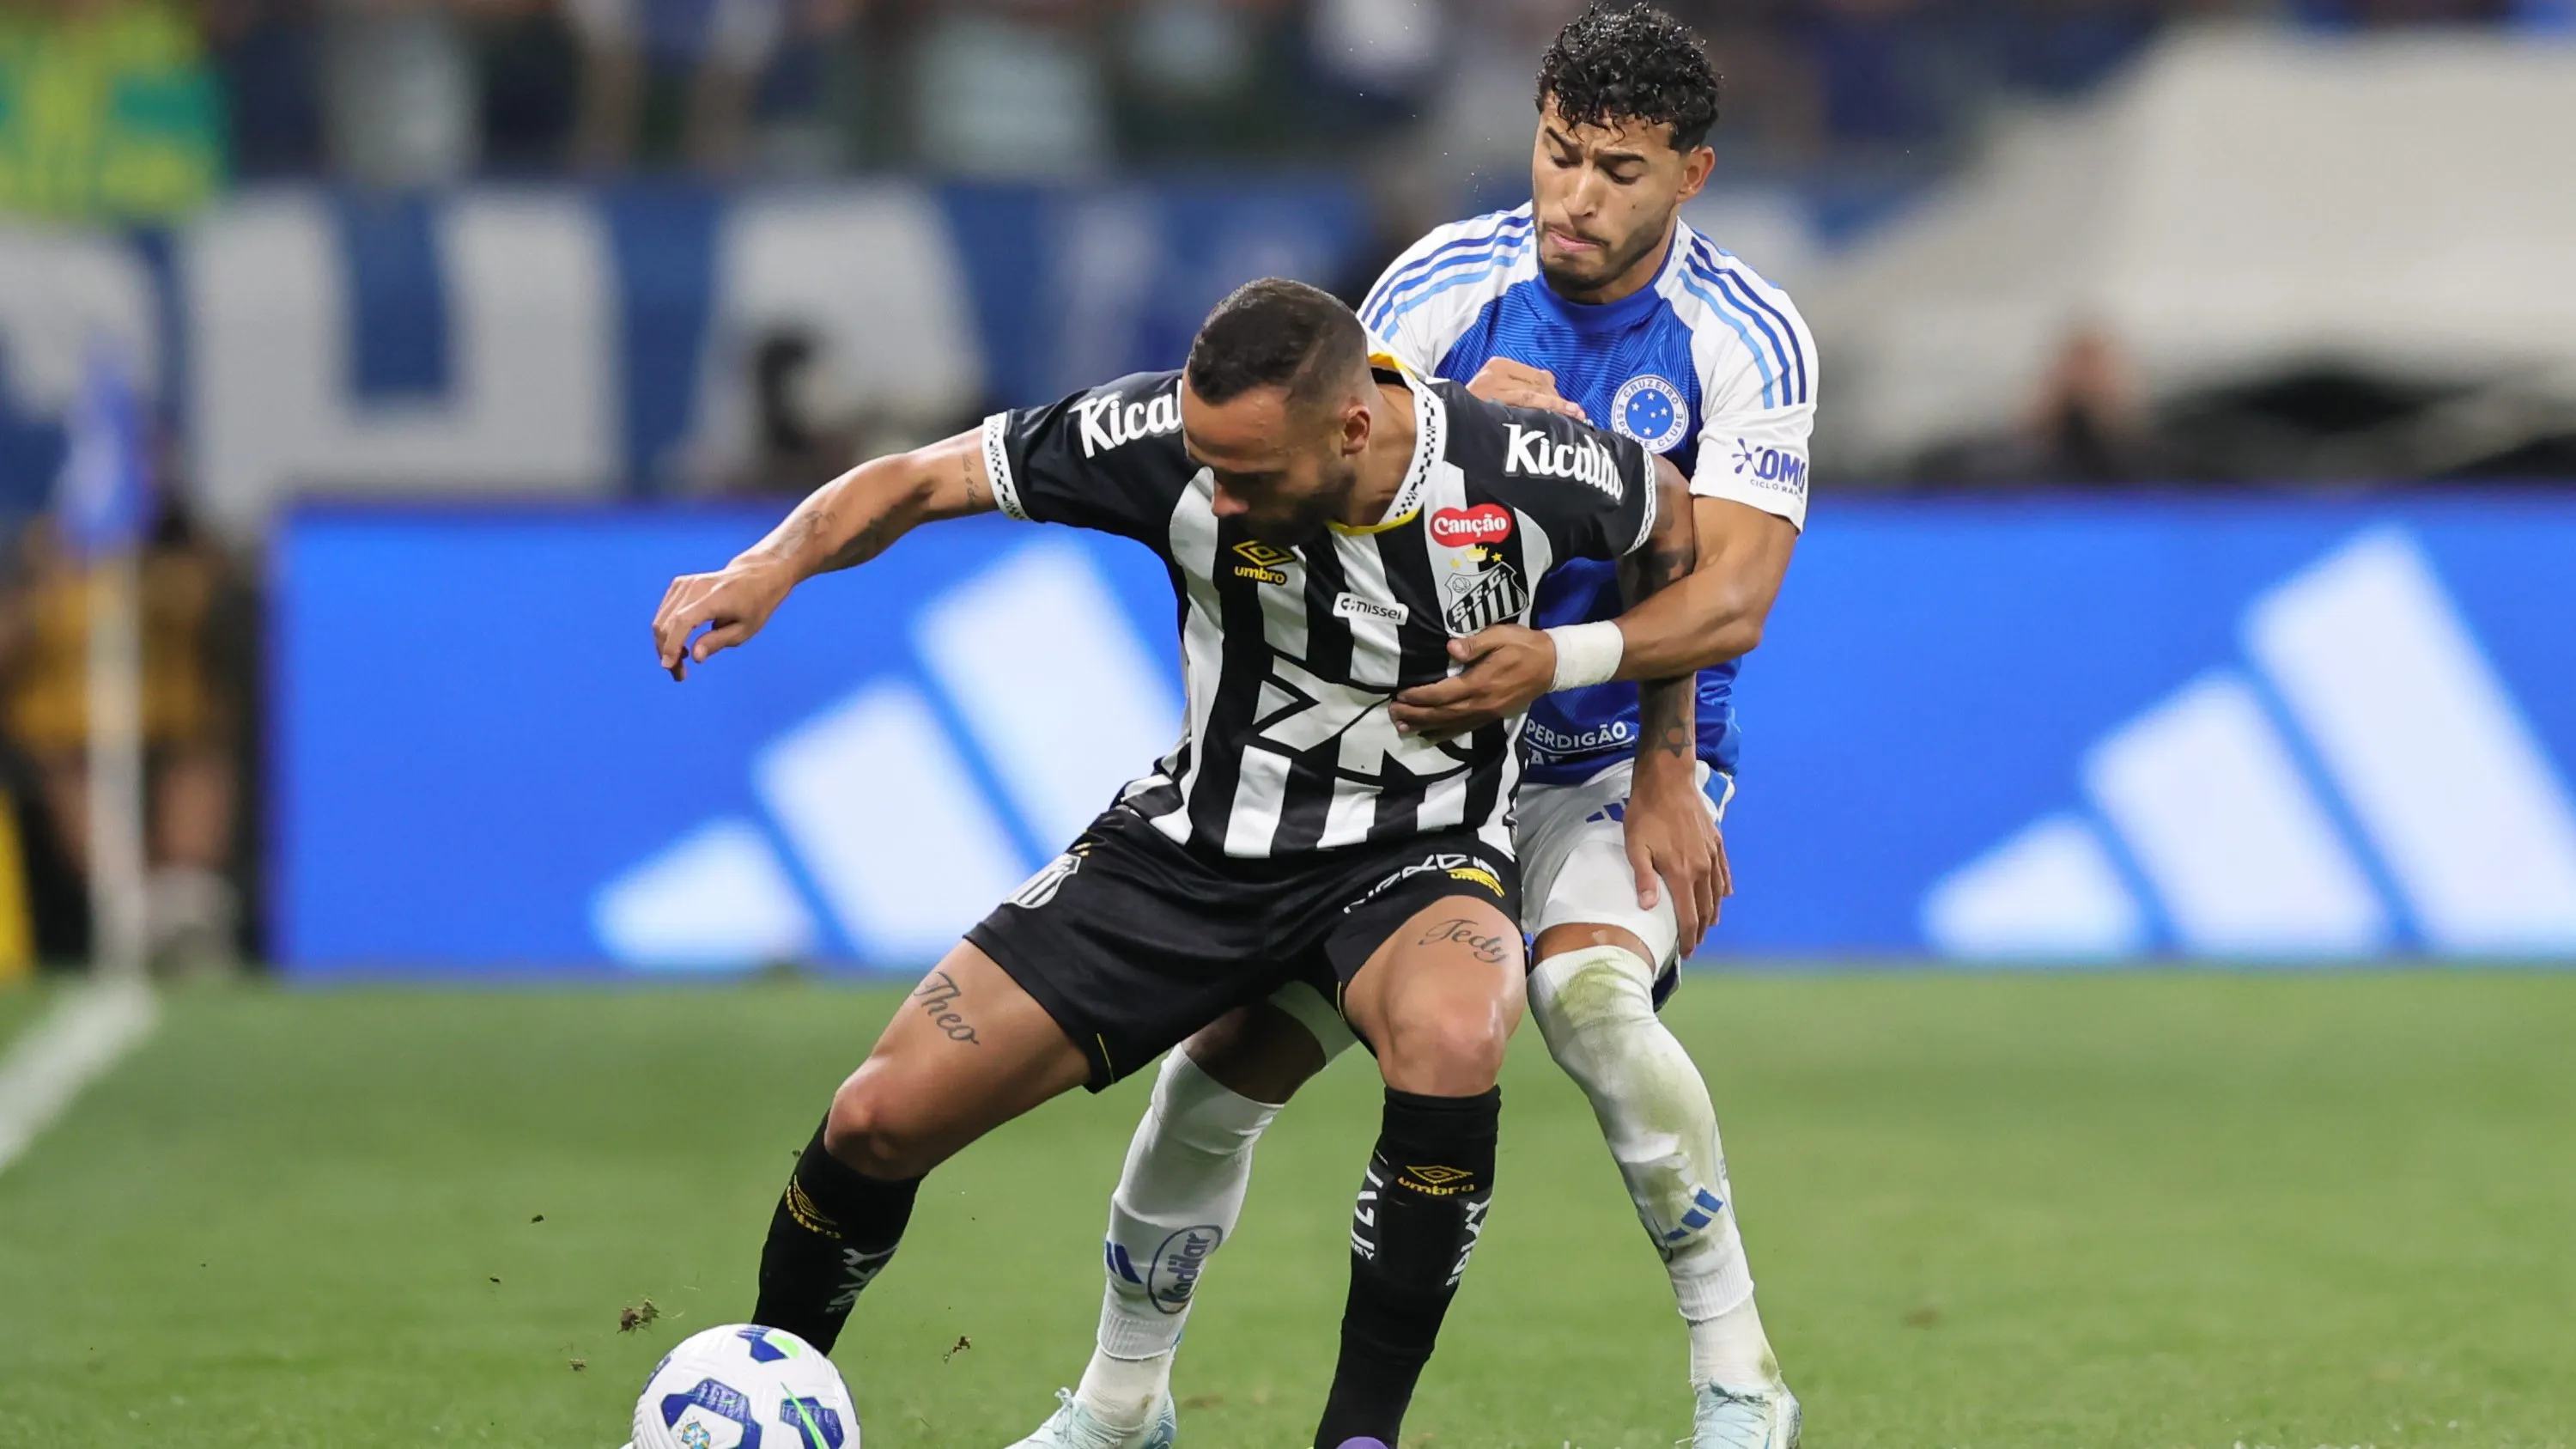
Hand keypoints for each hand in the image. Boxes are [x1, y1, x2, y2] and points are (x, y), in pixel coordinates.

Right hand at [652, 555, 794, 679]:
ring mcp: (685, 583)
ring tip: (680, 662)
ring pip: (661, 619)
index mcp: (715, 598)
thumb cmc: (754, 605)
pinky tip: (680, 644)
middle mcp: (696, 587)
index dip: (672, 645)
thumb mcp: (744, 629)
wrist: (755, 575)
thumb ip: (717, 642)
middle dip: (667, 652)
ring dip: (664, 645)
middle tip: (679, 674)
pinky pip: (664, 612)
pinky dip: (666, 631)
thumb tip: (695, 657)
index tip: (669, 666)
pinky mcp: (679, 584)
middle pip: (667, 623)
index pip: (683, 621)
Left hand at [1390, 625, 1554, 741]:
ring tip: (1403, 728)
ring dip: (1425, 727)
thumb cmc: (1525, 646)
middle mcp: (1480, 703)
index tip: (1401, 695)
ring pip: (1450, 724)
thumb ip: (1475, 643)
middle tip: (1393, 713)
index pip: (1442, 694)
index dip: (1419, 696)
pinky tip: (1431, 736)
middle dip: (1415, 714)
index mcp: (1479, 683)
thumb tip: (1450, 649)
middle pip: (1441, 713)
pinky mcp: (1492, 717)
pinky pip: (1464, 729)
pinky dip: (1445, 733)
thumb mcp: (1502, 635)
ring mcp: (1486, 713)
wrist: (1553, 666)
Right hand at [1465, 357, 1586, 421]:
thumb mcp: (1497, 392)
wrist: (1443, 421)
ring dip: (1556, 406)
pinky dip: (1543, 411)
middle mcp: (1495, 372)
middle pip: (1537, 384)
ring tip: (1575, 415)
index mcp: (1498, 365)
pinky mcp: (1489, 402)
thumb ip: (1522, 387)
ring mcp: (1491, 387)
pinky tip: (1558, 416)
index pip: (1536, 376)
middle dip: (1559, 400)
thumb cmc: (1474, 409)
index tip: (1572, 406)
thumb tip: (1551, 383)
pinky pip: (1522, 406)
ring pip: (1532, 395)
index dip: (1556, 392)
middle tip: (1578, 414)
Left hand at [1623, 762, 1729, 954]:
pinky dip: (1724, 888)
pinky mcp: (1716, 842)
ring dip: (1714, 913)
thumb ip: (1643, 877)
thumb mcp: (1635, 846)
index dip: (1689, 939)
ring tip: (1707, 927)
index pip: (1689, 917)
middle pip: (1706, 909)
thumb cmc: (1646, 813)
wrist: (1668, 780)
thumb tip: (1648, 907)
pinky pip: (1724, 872)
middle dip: (1701, 931)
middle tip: (1694, 944)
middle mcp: (1702, 868)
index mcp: (1682, 873)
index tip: (1686, 953)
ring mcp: (1712, 855)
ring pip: (1717, 893)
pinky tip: (1725, 896)